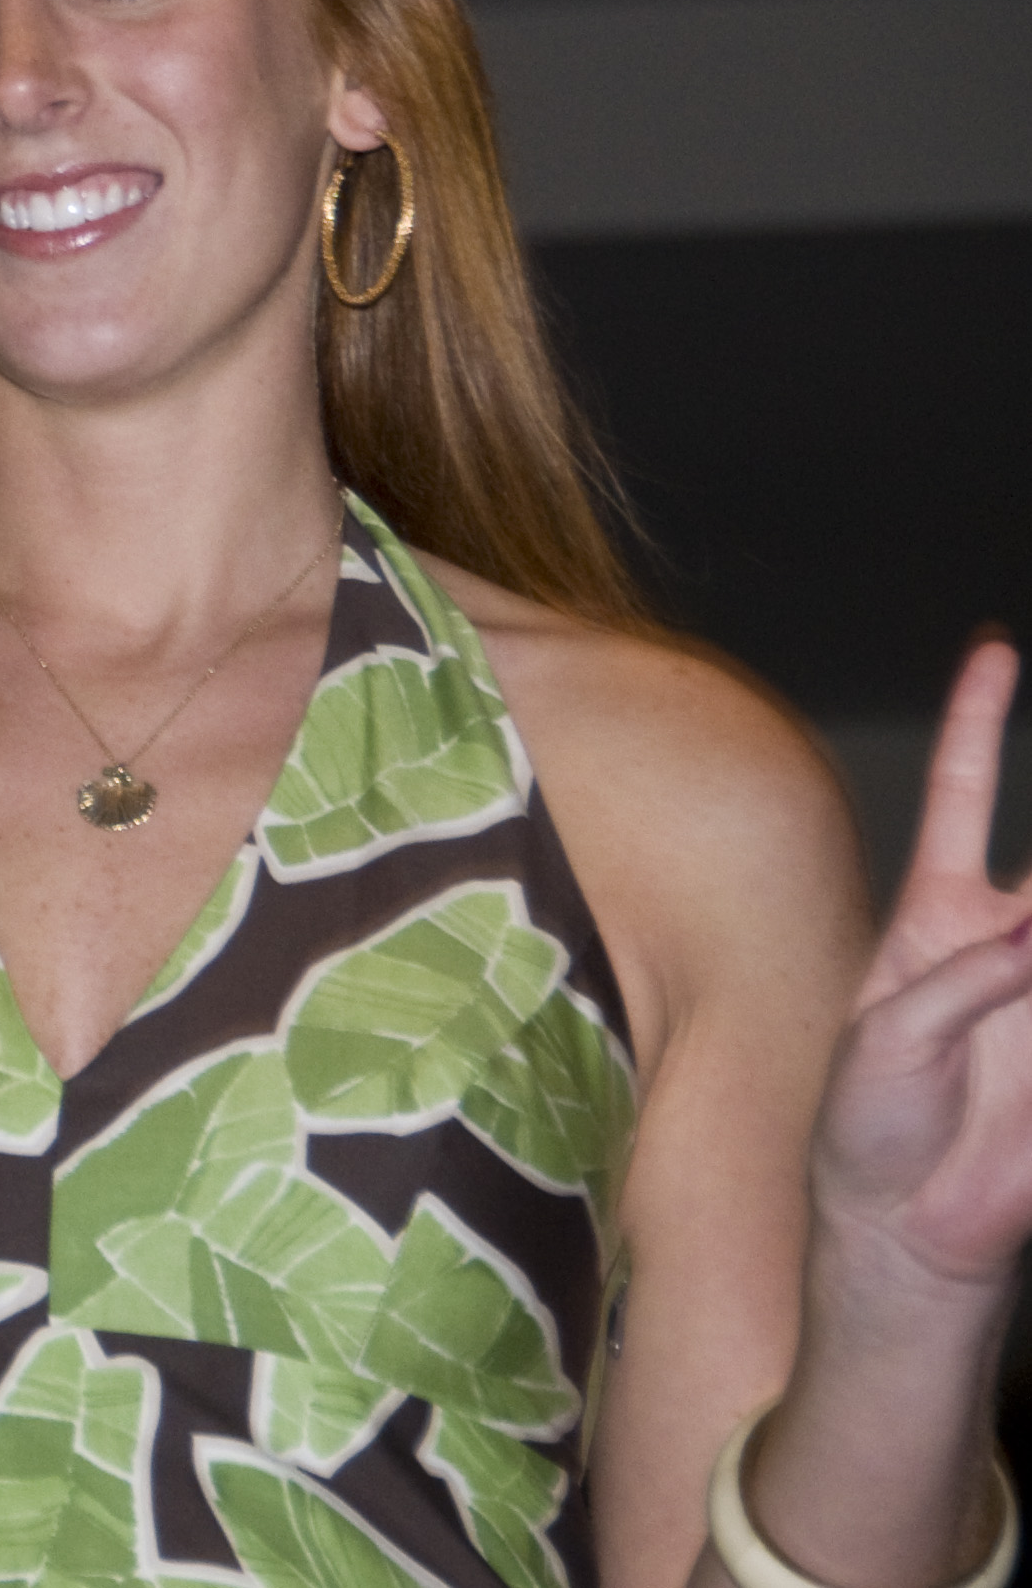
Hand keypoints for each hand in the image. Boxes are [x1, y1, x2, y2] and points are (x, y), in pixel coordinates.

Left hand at [808, 634, 1031, 1290]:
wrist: (902, 1230)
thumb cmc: (866, 1129)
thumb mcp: (885, 1041)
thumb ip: (960, 983)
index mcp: (938, 915)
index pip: (964, 793)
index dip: (978, 722)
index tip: (994, 653)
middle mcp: (1006, 937)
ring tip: (1029, 946)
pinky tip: (1031, 980)